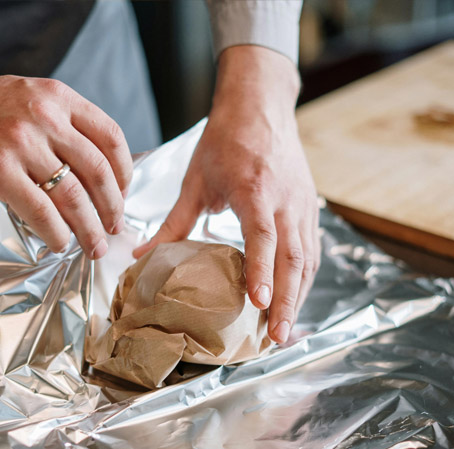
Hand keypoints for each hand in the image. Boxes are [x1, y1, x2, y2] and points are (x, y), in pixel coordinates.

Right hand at [0, 47, 131, 257]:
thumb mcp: (30, 99)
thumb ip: (62, 125)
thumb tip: (96, 172)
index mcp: (59, 98)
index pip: (111, 138)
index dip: (125, 173)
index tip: (123, 194)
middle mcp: (45, 117)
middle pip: (98, 172)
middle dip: (113, 207)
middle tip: (115, 227)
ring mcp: (21, 144)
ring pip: (73, 196)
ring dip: (90, 228)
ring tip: (95, 246)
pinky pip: (40, 211)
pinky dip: (56, 233)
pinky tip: (60, 244)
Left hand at [134, 46, 319, 342]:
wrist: (261, 105)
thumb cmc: (226, 140)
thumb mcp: (195, 179)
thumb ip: (173, 222)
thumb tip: (141, 255)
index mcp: (256, 190)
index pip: (263, 238)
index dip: (262, 271)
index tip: (258, 303)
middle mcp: (286, 200)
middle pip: (294, 258)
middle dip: (286, 301)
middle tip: (277, 337)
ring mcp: (302, 205)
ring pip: (308, 259)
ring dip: (298, 297)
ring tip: (285, 330)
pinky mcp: (309, 208)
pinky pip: (312, 250)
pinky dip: (304, 279)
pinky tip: (293, 300)